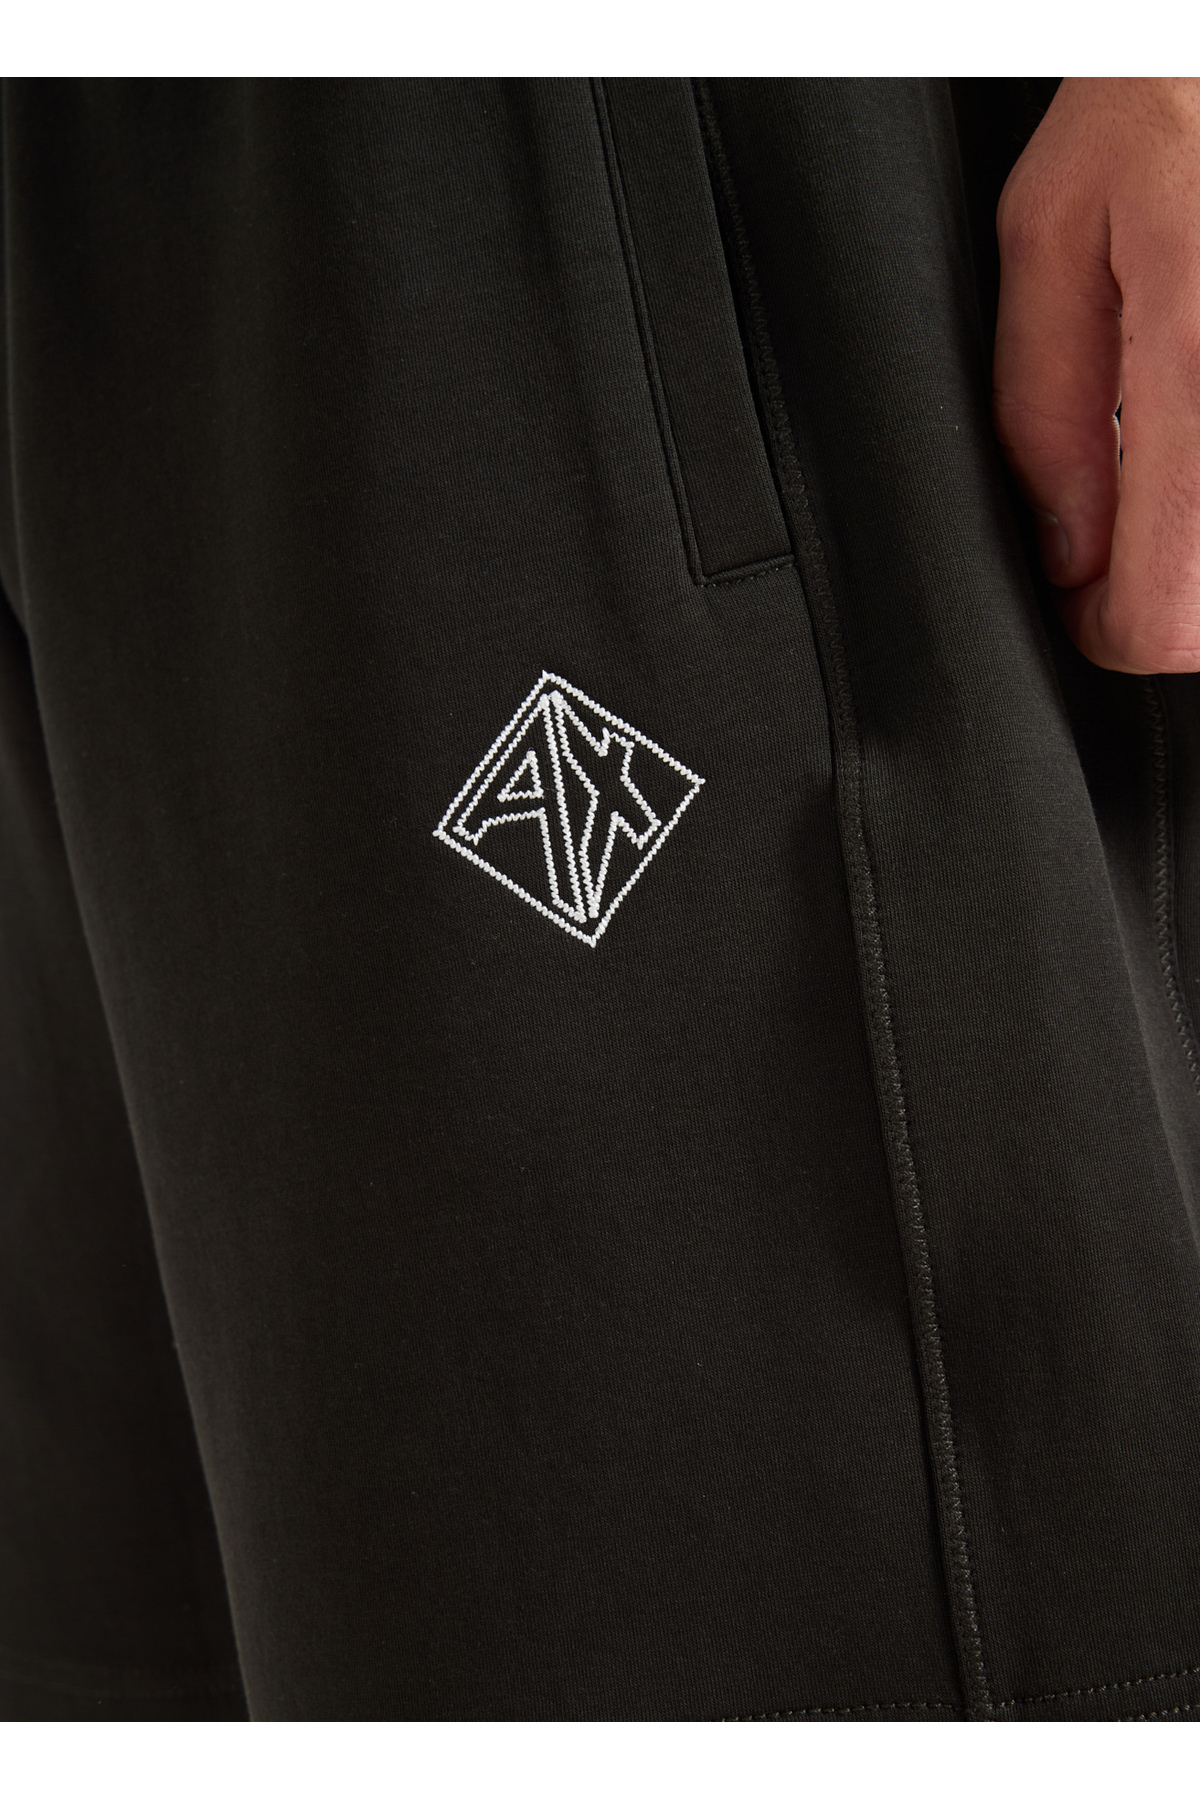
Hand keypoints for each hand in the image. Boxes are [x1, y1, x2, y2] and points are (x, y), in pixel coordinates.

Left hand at [993, 77, 1199, 673]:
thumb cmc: (1171, 87)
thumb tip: (1064, 551)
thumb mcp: (1054, 226)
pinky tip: (1198, 394)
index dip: (1104, 622)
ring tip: (1180, 432)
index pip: (1169, 617)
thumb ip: (1045, 405)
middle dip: (1166, 577)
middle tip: (1135, 490)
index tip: (1078, 581)